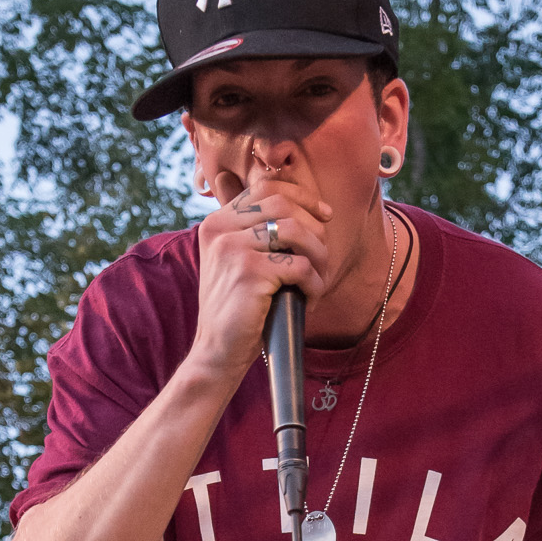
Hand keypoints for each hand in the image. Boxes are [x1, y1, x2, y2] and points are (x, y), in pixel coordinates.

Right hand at [188, 167, 330, 387]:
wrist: (217, 353)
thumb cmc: (238, 310)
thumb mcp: (239, 262)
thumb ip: (258, 233)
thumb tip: (306, 205)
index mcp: (217, 223)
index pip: (266, 188)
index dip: (302, 196)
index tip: (325, 215)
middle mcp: (220, 230)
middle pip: (284, 205)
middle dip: (315, 229)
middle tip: (324, 258)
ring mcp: (232, 249)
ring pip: (296, 232)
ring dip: (319, 256)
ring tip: (319, 280)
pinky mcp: (249, 273)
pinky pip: (301, 266)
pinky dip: (315, 283)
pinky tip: (311, 300)